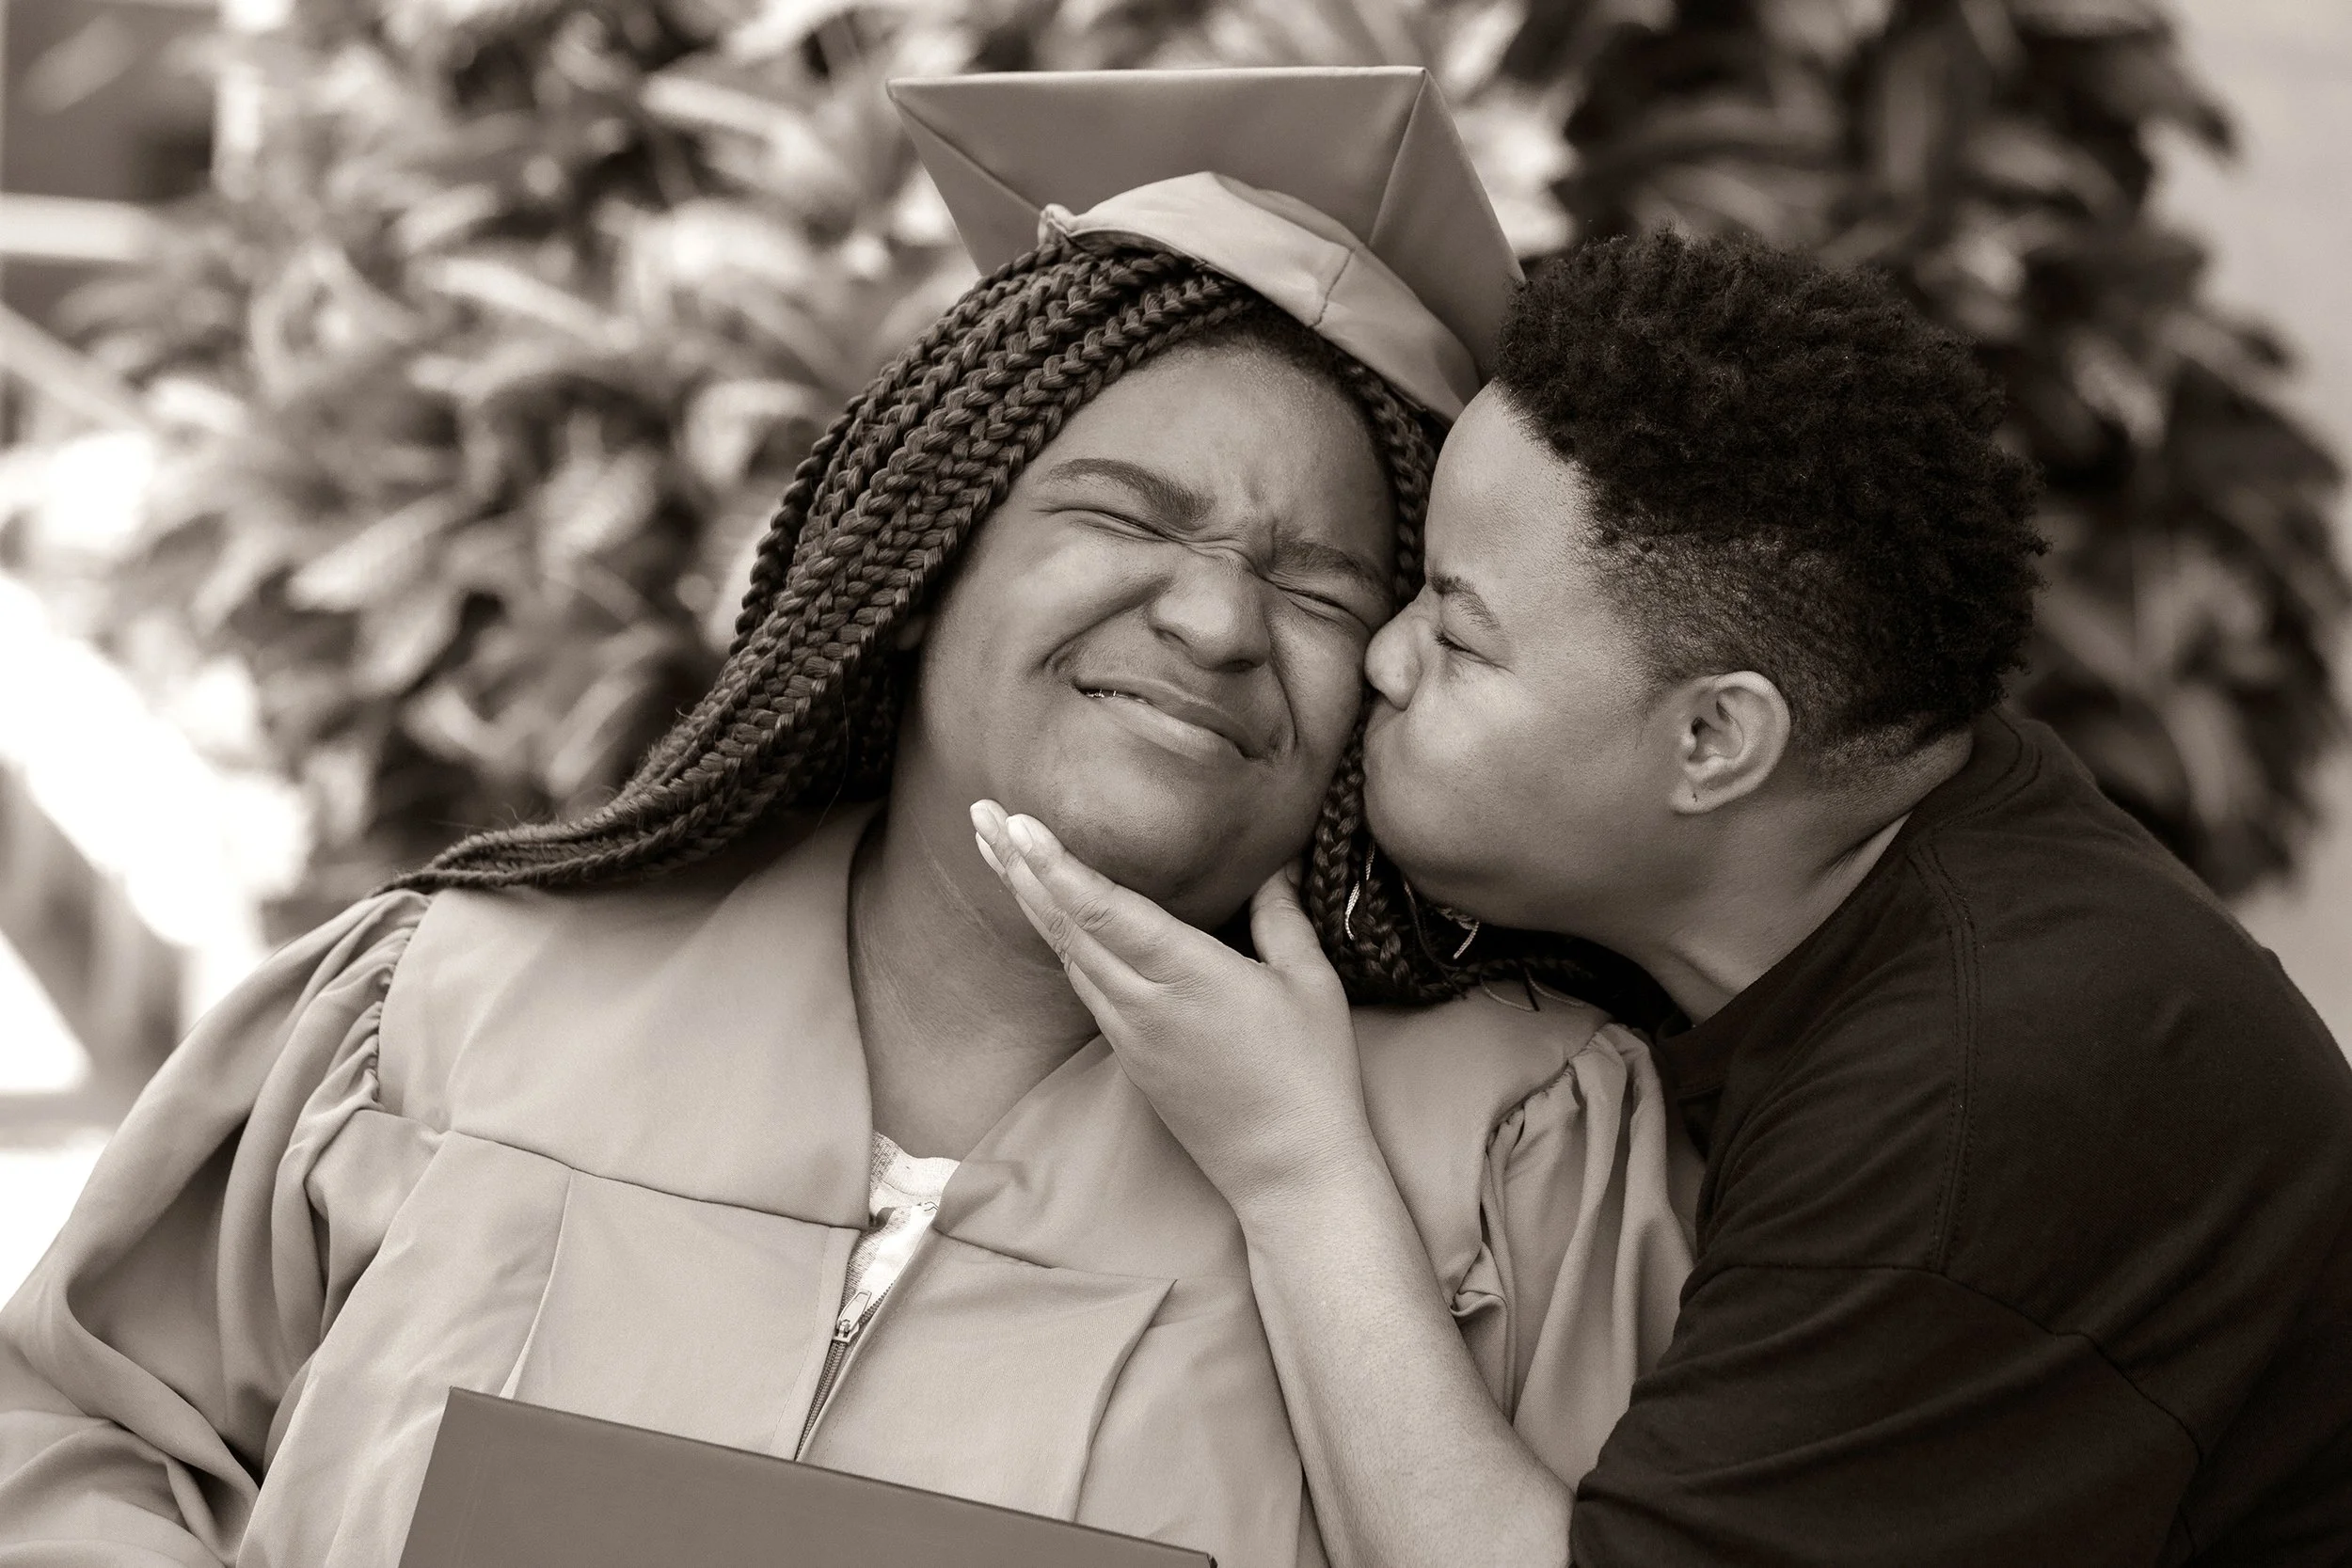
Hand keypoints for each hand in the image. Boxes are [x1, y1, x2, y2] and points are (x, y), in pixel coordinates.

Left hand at [970, 800, 1375, 1211]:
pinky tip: (1047, 913)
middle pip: (1063, 924)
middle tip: (980, 813)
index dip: (1055, 863)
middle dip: (1017, 865)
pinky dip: (1059, 939)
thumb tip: (1274, 865)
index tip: (1017, 822)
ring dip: (1029, 898)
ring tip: (998, 850)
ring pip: (1066, 954)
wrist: (1287, 1169)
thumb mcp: (1310, 983)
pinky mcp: (1129, 1057)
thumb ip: (1281, 917)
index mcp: (1189, 974)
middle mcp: (1144, 1003)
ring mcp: (1129, 1033)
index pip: (1102, 909)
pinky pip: (1084, 986)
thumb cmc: (1310, 1073)